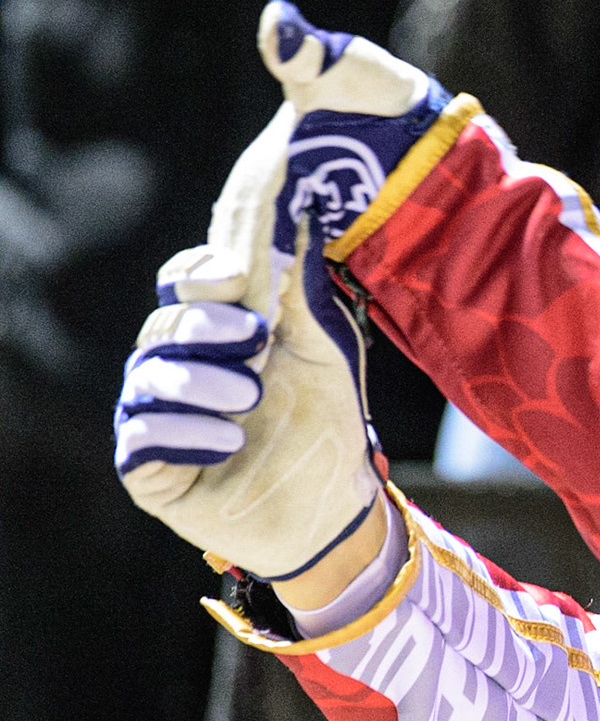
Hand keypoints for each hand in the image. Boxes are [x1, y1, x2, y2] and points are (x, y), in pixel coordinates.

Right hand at [114, 0, 447, 580]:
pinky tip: (228, 441)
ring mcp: (159, 421)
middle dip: (206, 328)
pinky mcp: (152, 472)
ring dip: (201, 381)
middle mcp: (178, 372)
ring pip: (148, 378)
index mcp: (217, 336)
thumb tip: (296, 210)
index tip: (233, 274)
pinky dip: (185, 433)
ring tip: (251, 395)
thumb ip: (298, 292)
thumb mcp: (322, 351)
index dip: (199, 275)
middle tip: (256, 339)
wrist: (336, 509)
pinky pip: (141, 439)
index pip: (183, 285)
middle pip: (163, 326)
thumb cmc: (327, 428)